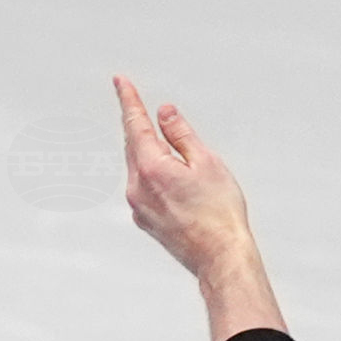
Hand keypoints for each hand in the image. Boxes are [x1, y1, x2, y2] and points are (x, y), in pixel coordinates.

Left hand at [115, 75, 256, 276]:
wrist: (220, 258)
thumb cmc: (219, 215)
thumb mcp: (206, 162)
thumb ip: (181, 134)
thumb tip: (164, 114)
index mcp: (151, 167)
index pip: (135, 123)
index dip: (129, 99)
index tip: (120, 82)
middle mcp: (137, 187)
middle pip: (134, 145)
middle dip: (141, 126)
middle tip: (149, 110)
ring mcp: (138, 207)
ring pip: (137, 168)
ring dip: (150, 154)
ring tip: (178, 159)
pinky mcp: (145, 221)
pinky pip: (143, 189)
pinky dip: (153, 177)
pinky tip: (174, 183)